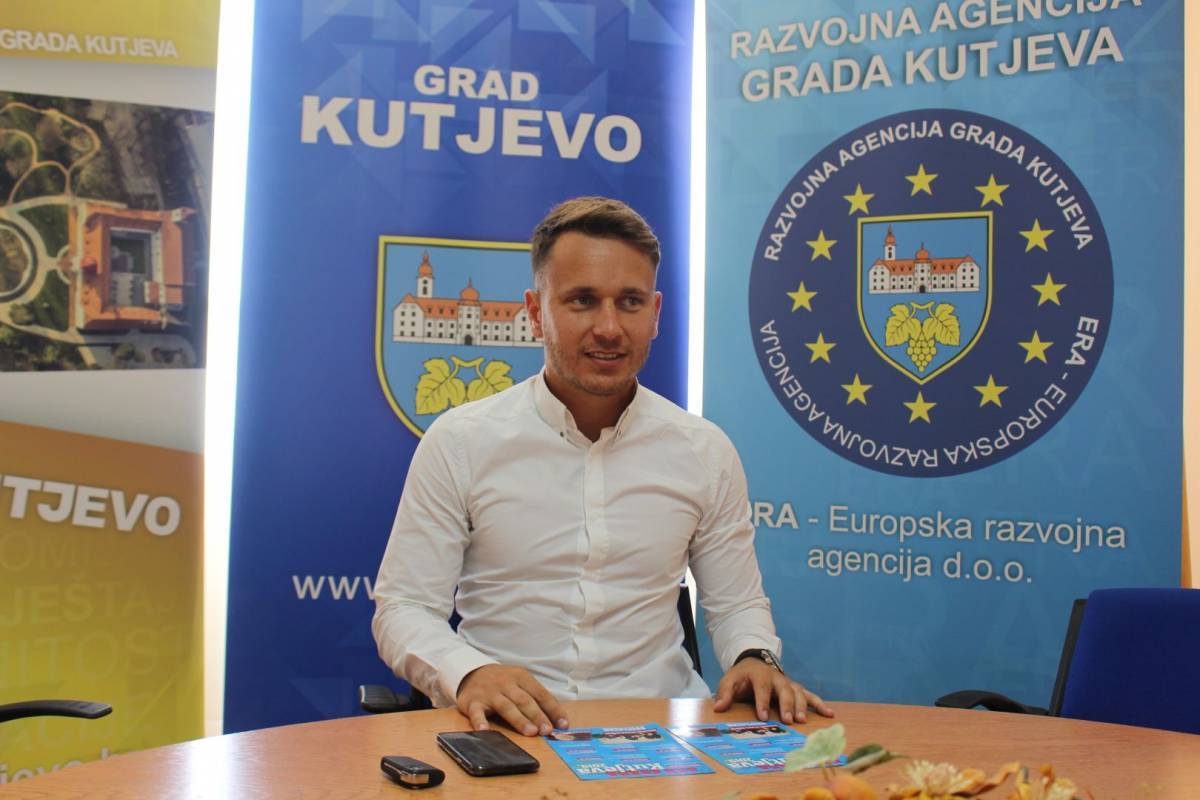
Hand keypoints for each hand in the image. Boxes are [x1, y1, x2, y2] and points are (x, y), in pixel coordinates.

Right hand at [455, 664, 568, 736]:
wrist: (473, 672)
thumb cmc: (504, 683)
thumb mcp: (521, 683)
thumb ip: (536, 699)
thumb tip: (557, 721)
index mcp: (522, 677)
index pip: (541, 694)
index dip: (553, 709)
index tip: (563, 725)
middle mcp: (506, 683)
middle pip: (524, 700)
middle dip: (538, 716)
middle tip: (547, 730)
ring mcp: (489, 693)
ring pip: (506, 706)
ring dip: (519, 720)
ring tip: (530, 732)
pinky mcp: (473, 702)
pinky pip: (476, 712)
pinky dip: (479, 721)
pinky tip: (484, 730)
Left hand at [712, 658, 833, 724]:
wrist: (754, 663)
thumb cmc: (741, 677)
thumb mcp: (729, 680)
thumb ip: (724, 693)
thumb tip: (718, 707)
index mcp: (759, 675)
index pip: (762, 688)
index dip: (762, 702)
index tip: (763, 717)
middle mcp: (777, 677)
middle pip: (784, 690)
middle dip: (786, 705)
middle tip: (788, 720)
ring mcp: (788, 682)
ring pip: (798, 692)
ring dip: (801, 706)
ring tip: (803, 720)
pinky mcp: (796, 688)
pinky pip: (809, 695)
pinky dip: (820, 703)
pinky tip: (829, 713)